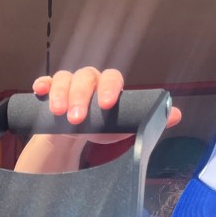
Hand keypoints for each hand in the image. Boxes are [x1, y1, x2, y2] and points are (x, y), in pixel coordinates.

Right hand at [32, 66, 182, 134]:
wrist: (76, 139)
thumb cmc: (101, 129)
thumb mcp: (124, 126)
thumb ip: (146, 120)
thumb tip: (175, 114)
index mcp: (109, 85)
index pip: (112, 78)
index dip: (109, 89)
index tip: (106, 105)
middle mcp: (89, 80)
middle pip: (85, 78)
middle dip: (80, 97)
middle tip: (77, 119)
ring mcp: (68, 84)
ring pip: (64, 79)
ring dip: (61, 94)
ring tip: (59, 113)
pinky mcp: (50, 92)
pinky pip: (45, 83)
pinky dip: (42, 85)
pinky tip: (40, 91)